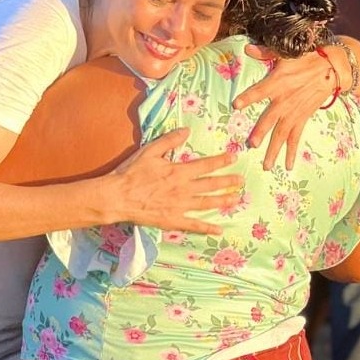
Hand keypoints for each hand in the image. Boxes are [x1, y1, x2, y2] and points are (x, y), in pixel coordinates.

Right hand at [112, 128, 243, 235]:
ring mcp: (180, 206)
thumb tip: (186, 130)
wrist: (118, 196)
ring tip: (236, 199)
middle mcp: (183, 189)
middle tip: (241, 181)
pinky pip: (194, 225)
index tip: (233, 158)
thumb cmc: (132, 172)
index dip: (221, 161)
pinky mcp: (173, 220)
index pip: (205, 165)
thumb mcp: (150, 151)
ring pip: (206, 203)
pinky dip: (207, 228)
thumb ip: (169, 140)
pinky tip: (219, 229)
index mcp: (179, 171)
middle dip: (228, 182)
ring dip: (223, 201)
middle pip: (211, 185)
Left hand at [232, 45, 334, 169]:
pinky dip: (291, 152)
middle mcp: (285, 100)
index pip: (260, 91)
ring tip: (266, 166)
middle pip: (270, 118)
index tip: (236, 105)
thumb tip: (247, 48)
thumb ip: (266, 53)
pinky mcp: (303, 118)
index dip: (248, 97)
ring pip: (282, 133)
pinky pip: (296, 137)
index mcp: (278, 82)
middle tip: (251, 144)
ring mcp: (294, 112)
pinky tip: (286, 166)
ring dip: (274, 149)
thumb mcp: (286, 53)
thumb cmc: (307, 58)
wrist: (332, 68)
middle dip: (261, 131)